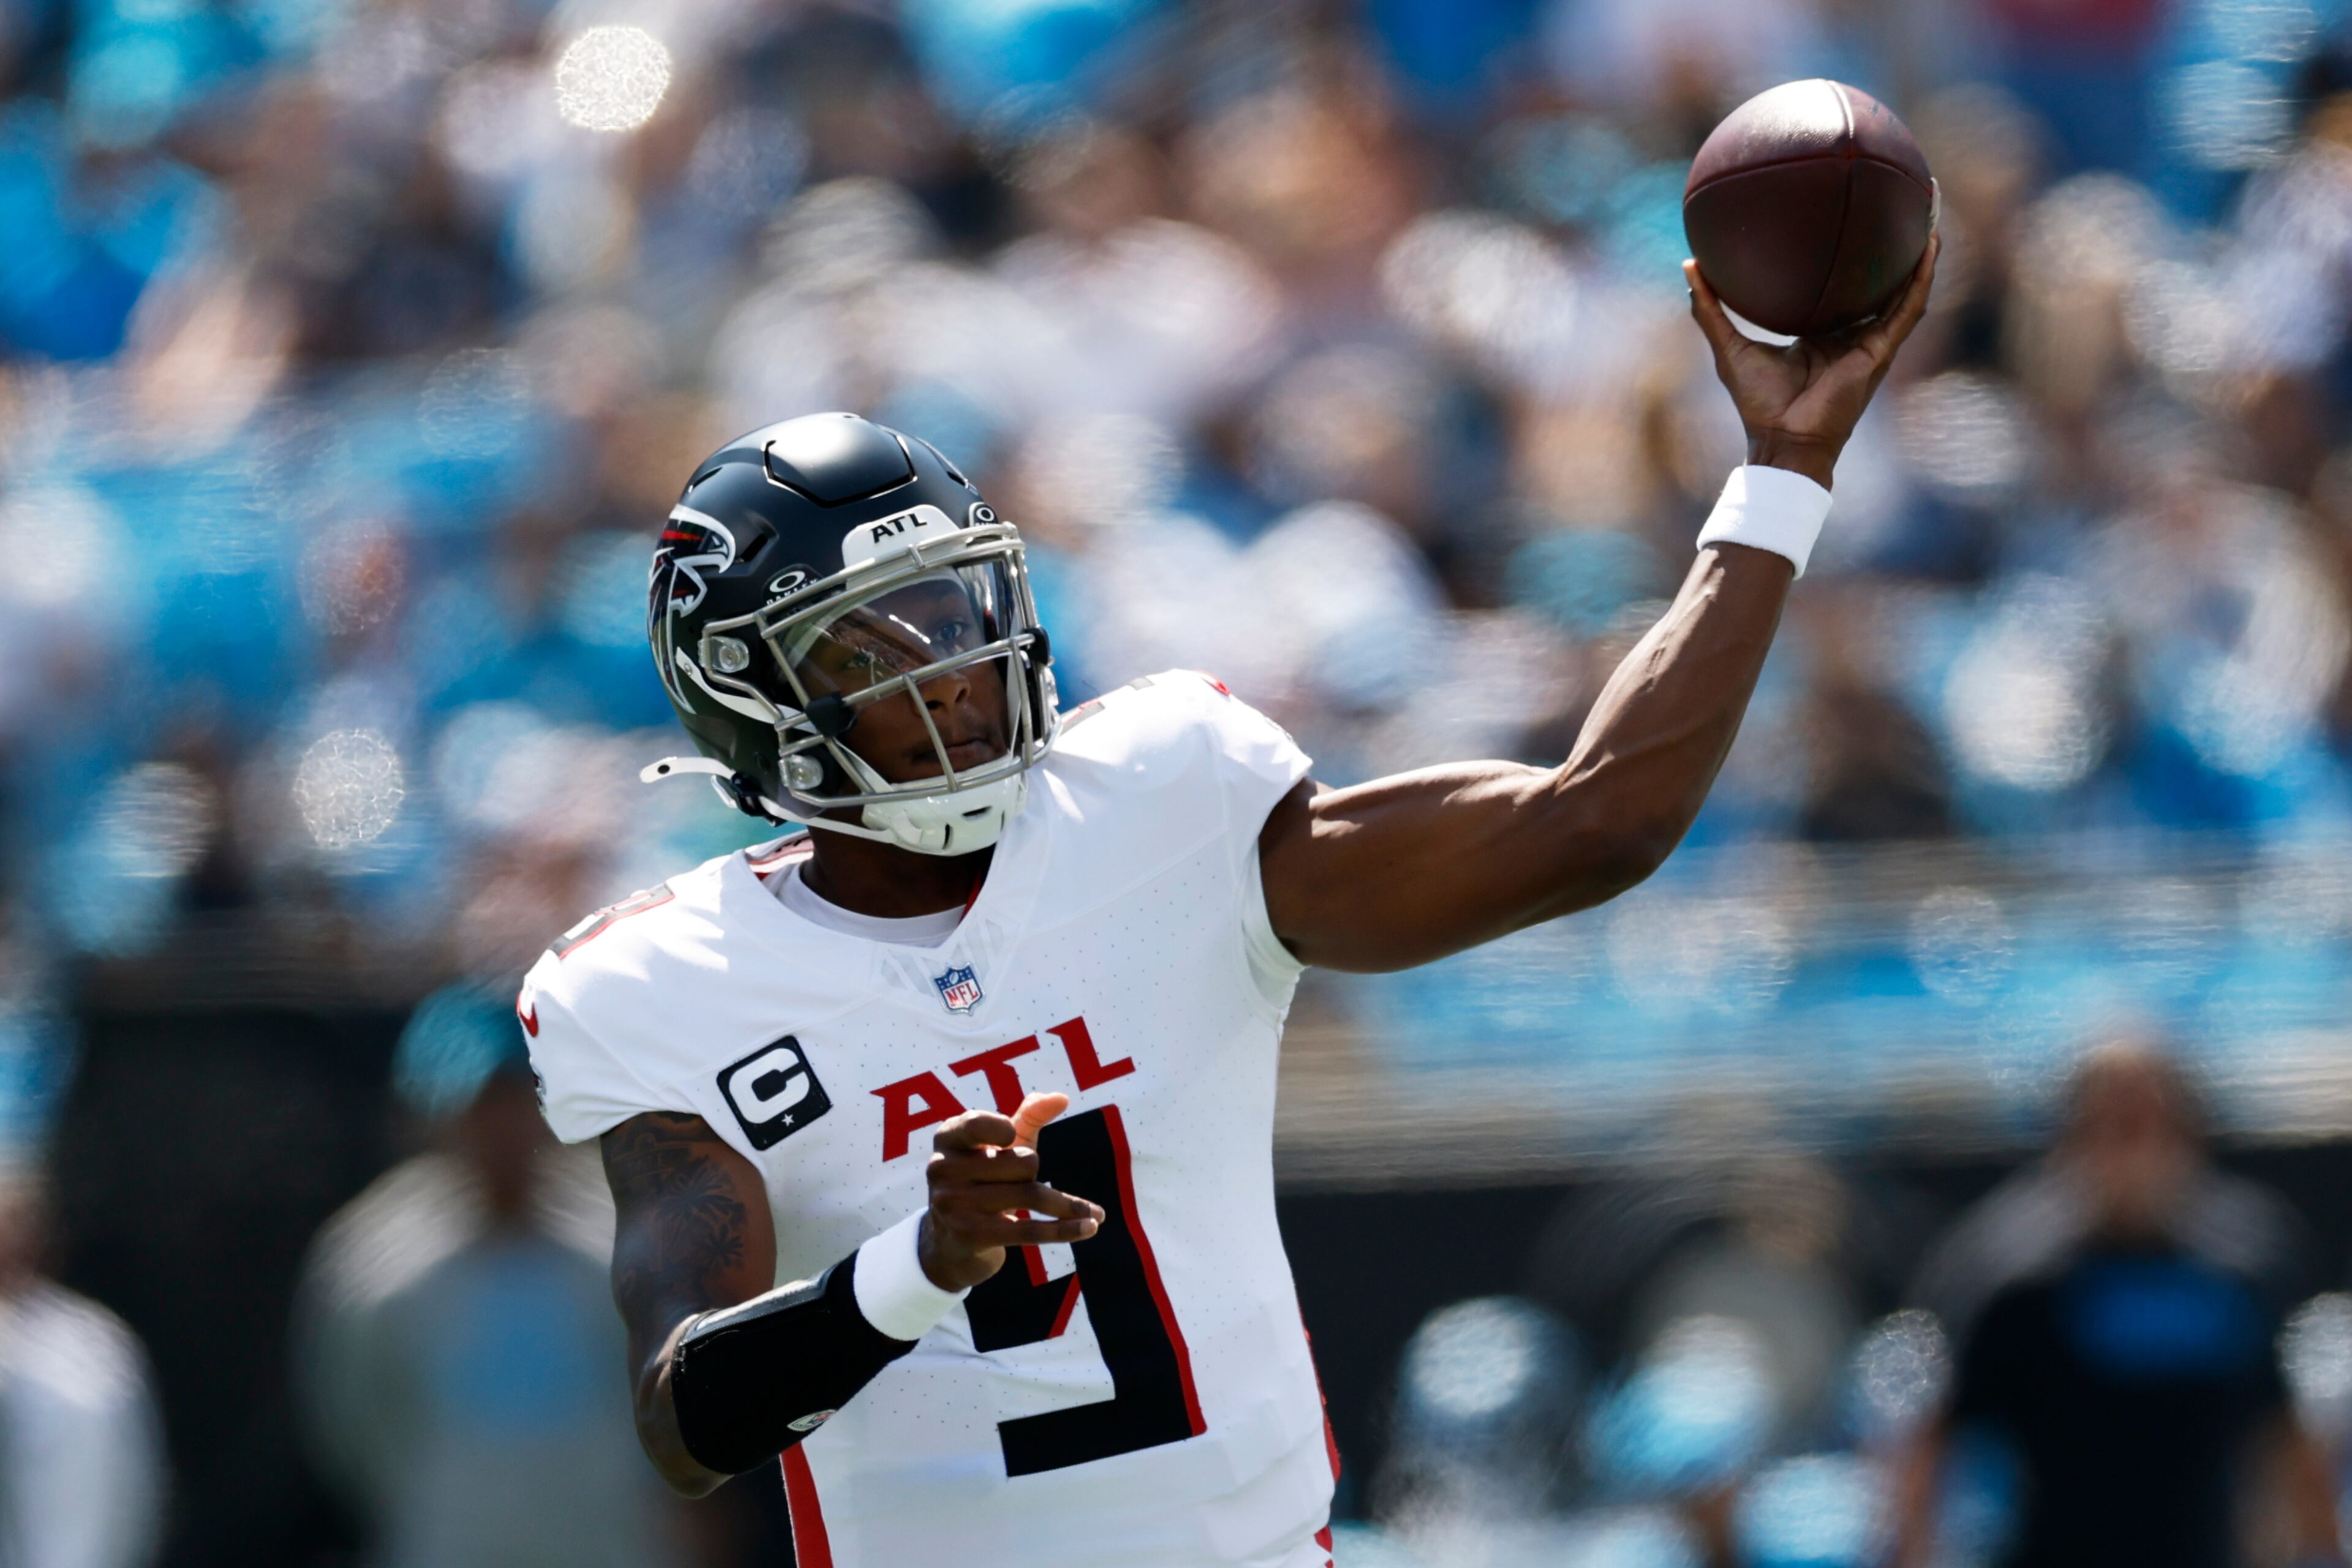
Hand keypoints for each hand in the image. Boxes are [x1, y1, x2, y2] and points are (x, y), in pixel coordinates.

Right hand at [918, 1091, 1102, 1291]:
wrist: (951, 1240)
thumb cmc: (984, 1178)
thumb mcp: (1001, 1145)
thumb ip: (1029, 1116)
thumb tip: (1062, 1098)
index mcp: (947, 1138)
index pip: (976, 1124)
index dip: (1000, 1129)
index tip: (1010, 1136)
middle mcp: (943, 1169)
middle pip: (1022, 1161)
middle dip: (1033, 1170)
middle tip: (1019, 1182)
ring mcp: (953, 1204)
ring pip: (1029, 1194)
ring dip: (1063, 1204)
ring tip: (1090, 1212)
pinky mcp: (970, 1236)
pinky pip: (1028, 1230)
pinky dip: (1065, 1228)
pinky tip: (1091, 1226)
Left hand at [1684, 226, 1938, 490]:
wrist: (1782, 439)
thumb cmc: (1757, 402)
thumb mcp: (1729, 345)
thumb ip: (1710, 308)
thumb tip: (1689, 265)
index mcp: (1820, 334)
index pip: (1839, 290)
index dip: (1847, 258)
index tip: (1846, 220)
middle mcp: (1850, 334)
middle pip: (1878, 284)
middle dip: (1892, 248)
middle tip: (1900, 203)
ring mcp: (1870, 342)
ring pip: (1904, 290)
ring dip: (1920, 254)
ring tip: (1929, 213)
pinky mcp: (1881, 350)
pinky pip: (1908, 308)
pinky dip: (1921, 278)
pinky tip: (1930, 247)